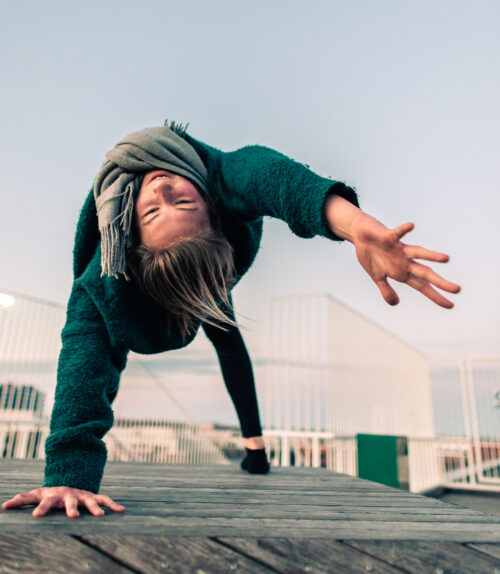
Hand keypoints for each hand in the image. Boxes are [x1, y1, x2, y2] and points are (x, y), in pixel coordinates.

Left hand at [2, 486, 125, 518]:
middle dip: (72, 509)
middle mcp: (69, 495)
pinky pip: (105, 499)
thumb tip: (5, 505)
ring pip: (90, 501)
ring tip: (101, 516)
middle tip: (73, 517)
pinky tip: (122, 511)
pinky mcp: (93, 497)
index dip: (40, 509)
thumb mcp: (36, 494)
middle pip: (70, 502)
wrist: (68, 482)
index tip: (35, 517)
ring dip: (95, 508)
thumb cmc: (49, 494)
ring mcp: (82, 496)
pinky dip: (113, 504)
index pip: (45, 502)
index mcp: (53, 496)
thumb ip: (23, 499)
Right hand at [350, 213, 460, 307]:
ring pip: (417, 252)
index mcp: (401, 271)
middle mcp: (404, 261)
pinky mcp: (388, 237)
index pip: (422, 286)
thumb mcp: (377, 277)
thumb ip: (386, 290)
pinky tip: (411, 226)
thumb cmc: (371, 255)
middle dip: (439, 282)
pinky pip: (397, 233)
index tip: (450, 305)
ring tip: (446, 259)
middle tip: (457, 290)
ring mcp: (397, 249)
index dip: (435, 295)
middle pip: (425, 272)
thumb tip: (395, 303)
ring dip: (430, 256)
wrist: (361, 234)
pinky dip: (403, 230)